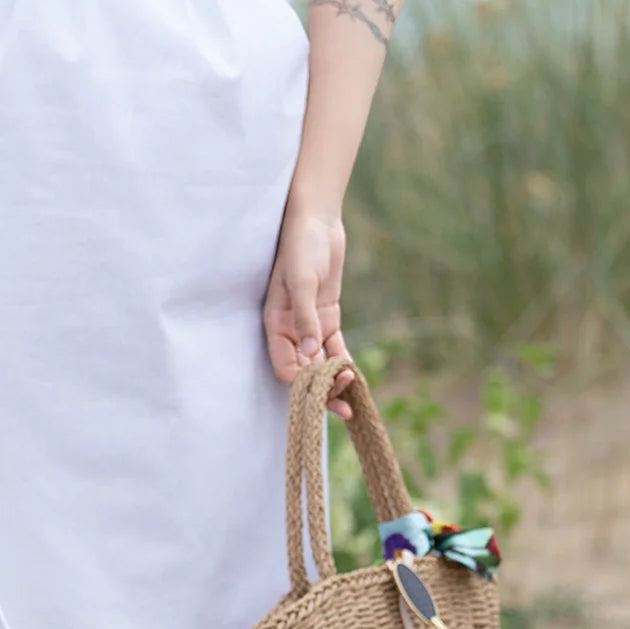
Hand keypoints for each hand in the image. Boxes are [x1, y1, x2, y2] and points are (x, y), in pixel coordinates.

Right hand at [264, 206, 355, 417]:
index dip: (303, 384)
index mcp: (275, 324)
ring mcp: (309, 324)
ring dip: (334, 380)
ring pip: (320, 362)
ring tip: (352, 394)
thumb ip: (306, 317)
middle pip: (304, 370)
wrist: (316, 221)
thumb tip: (311, 353)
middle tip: (344, 407)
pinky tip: (354, 377)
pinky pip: (334, 347)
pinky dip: (343, 361)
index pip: (286, 366)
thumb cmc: (301, 246)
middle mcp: (290, 329)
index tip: (324, 391)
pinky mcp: (327, 316)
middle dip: (321, 390)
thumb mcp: (302, 280)